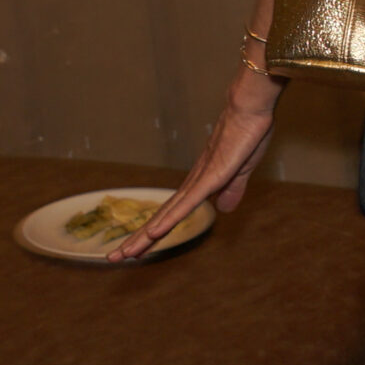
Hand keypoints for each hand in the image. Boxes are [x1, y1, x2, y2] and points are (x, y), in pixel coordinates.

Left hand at [108, 62, 281, 262]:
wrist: (250, 107)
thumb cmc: (247, 133)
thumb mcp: (242, 169)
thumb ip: (233, 190)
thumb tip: (223, 209)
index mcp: (201, 182)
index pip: (173, 212)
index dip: (155, 231)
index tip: (137, 247)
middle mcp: (193, 182)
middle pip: (163, 216)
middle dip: (139, 238)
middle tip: (114, 258)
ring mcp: (200, 179)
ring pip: (168, 213)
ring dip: (146, 235)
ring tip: (125, 253)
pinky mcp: (211, 176)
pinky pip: (187, 203)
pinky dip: (170, 219)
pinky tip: (154, 232)